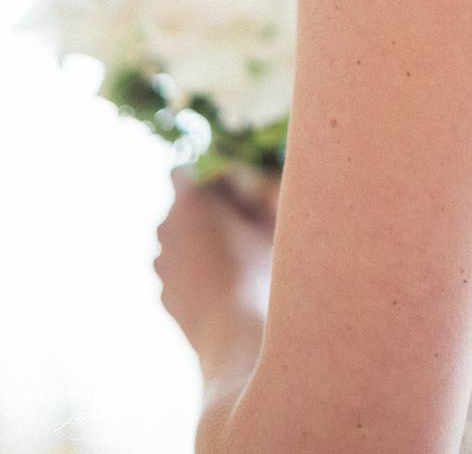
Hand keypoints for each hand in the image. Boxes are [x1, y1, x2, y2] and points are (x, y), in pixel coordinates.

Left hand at [154, 168, 276, 371]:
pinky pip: (182, 273)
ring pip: (181, 243)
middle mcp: (166, 229)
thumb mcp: (273, 225)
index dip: (208, 181)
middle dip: (208, 215)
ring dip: (202, 246)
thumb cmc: (261, 273)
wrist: (237, 336)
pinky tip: (228, 291)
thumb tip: (251, 193)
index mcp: (190, 202)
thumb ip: (258, 198)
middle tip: (244, 230)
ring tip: (239, 265)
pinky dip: (198, 275)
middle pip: (183, 210)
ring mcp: (161, 264)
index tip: (232, 197)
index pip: (183, 173)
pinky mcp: (165, 294)